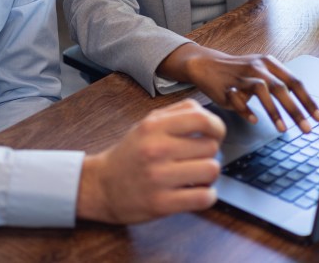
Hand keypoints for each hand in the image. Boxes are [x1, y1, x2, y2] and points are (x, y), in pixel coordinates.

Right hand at [76, 99, 224, 223]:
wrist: (101, 186)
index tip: (216, 134)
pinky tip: (195, 192)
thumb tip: (209, 115)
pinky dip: (207, 195)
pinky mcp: (162, 203)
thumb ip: (177, 114)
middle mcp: (156, 149)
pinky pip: (204, 198)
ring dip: (208, 175)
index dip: (217, 127)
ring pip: (211, 171)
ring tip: (196, 175)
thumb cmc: (130, 154)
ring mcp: (159, 177)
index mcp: (154, 126)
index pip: (202, 119)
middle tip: (196, 158)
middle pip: (211, 147)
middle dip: (209, 153)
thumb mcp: (147, 124)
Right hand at [160, 44, 318, 133]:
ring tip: (283, 129)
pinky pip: (238, 99)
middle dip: (296, 110)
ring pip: (261, 90)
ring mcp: (241, 77)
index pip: (295, 82)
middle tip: (307, 128)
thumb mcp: (261, 70)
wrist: (206, 64)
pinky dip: (246, 110)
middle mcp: (257, 67)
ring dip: (274, 111)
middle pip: (281, 88)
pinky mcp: (226, 87)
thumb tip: (302, 102)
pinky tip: (254, 120)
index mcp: (269, 63)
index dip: (308, 101)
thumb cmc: (238, 71)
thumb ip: (279, 83)